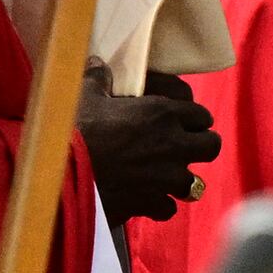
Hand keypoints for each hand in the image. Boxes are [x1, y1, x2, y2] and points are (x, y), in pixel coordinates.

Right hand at [75, 65, 216, 223]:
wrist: (61, 174)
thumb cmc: (75, 128)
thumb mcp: (84, 95)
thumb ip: (98, 79)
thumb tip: (97, 64)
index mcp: (162, 113)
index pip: (201, 114)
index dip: (194, 118)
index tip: (184, 121)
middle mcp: (172, 145)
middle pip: (211, 146)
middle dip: (200, 146)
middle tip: (184, 147)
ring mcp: (165, 178)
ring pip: (195, 182)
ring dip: (182, 179)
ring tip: (166, 176)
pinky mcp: (151, 203)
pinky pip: (168, 208)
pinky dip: (160, 205)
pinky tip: (147, 199)